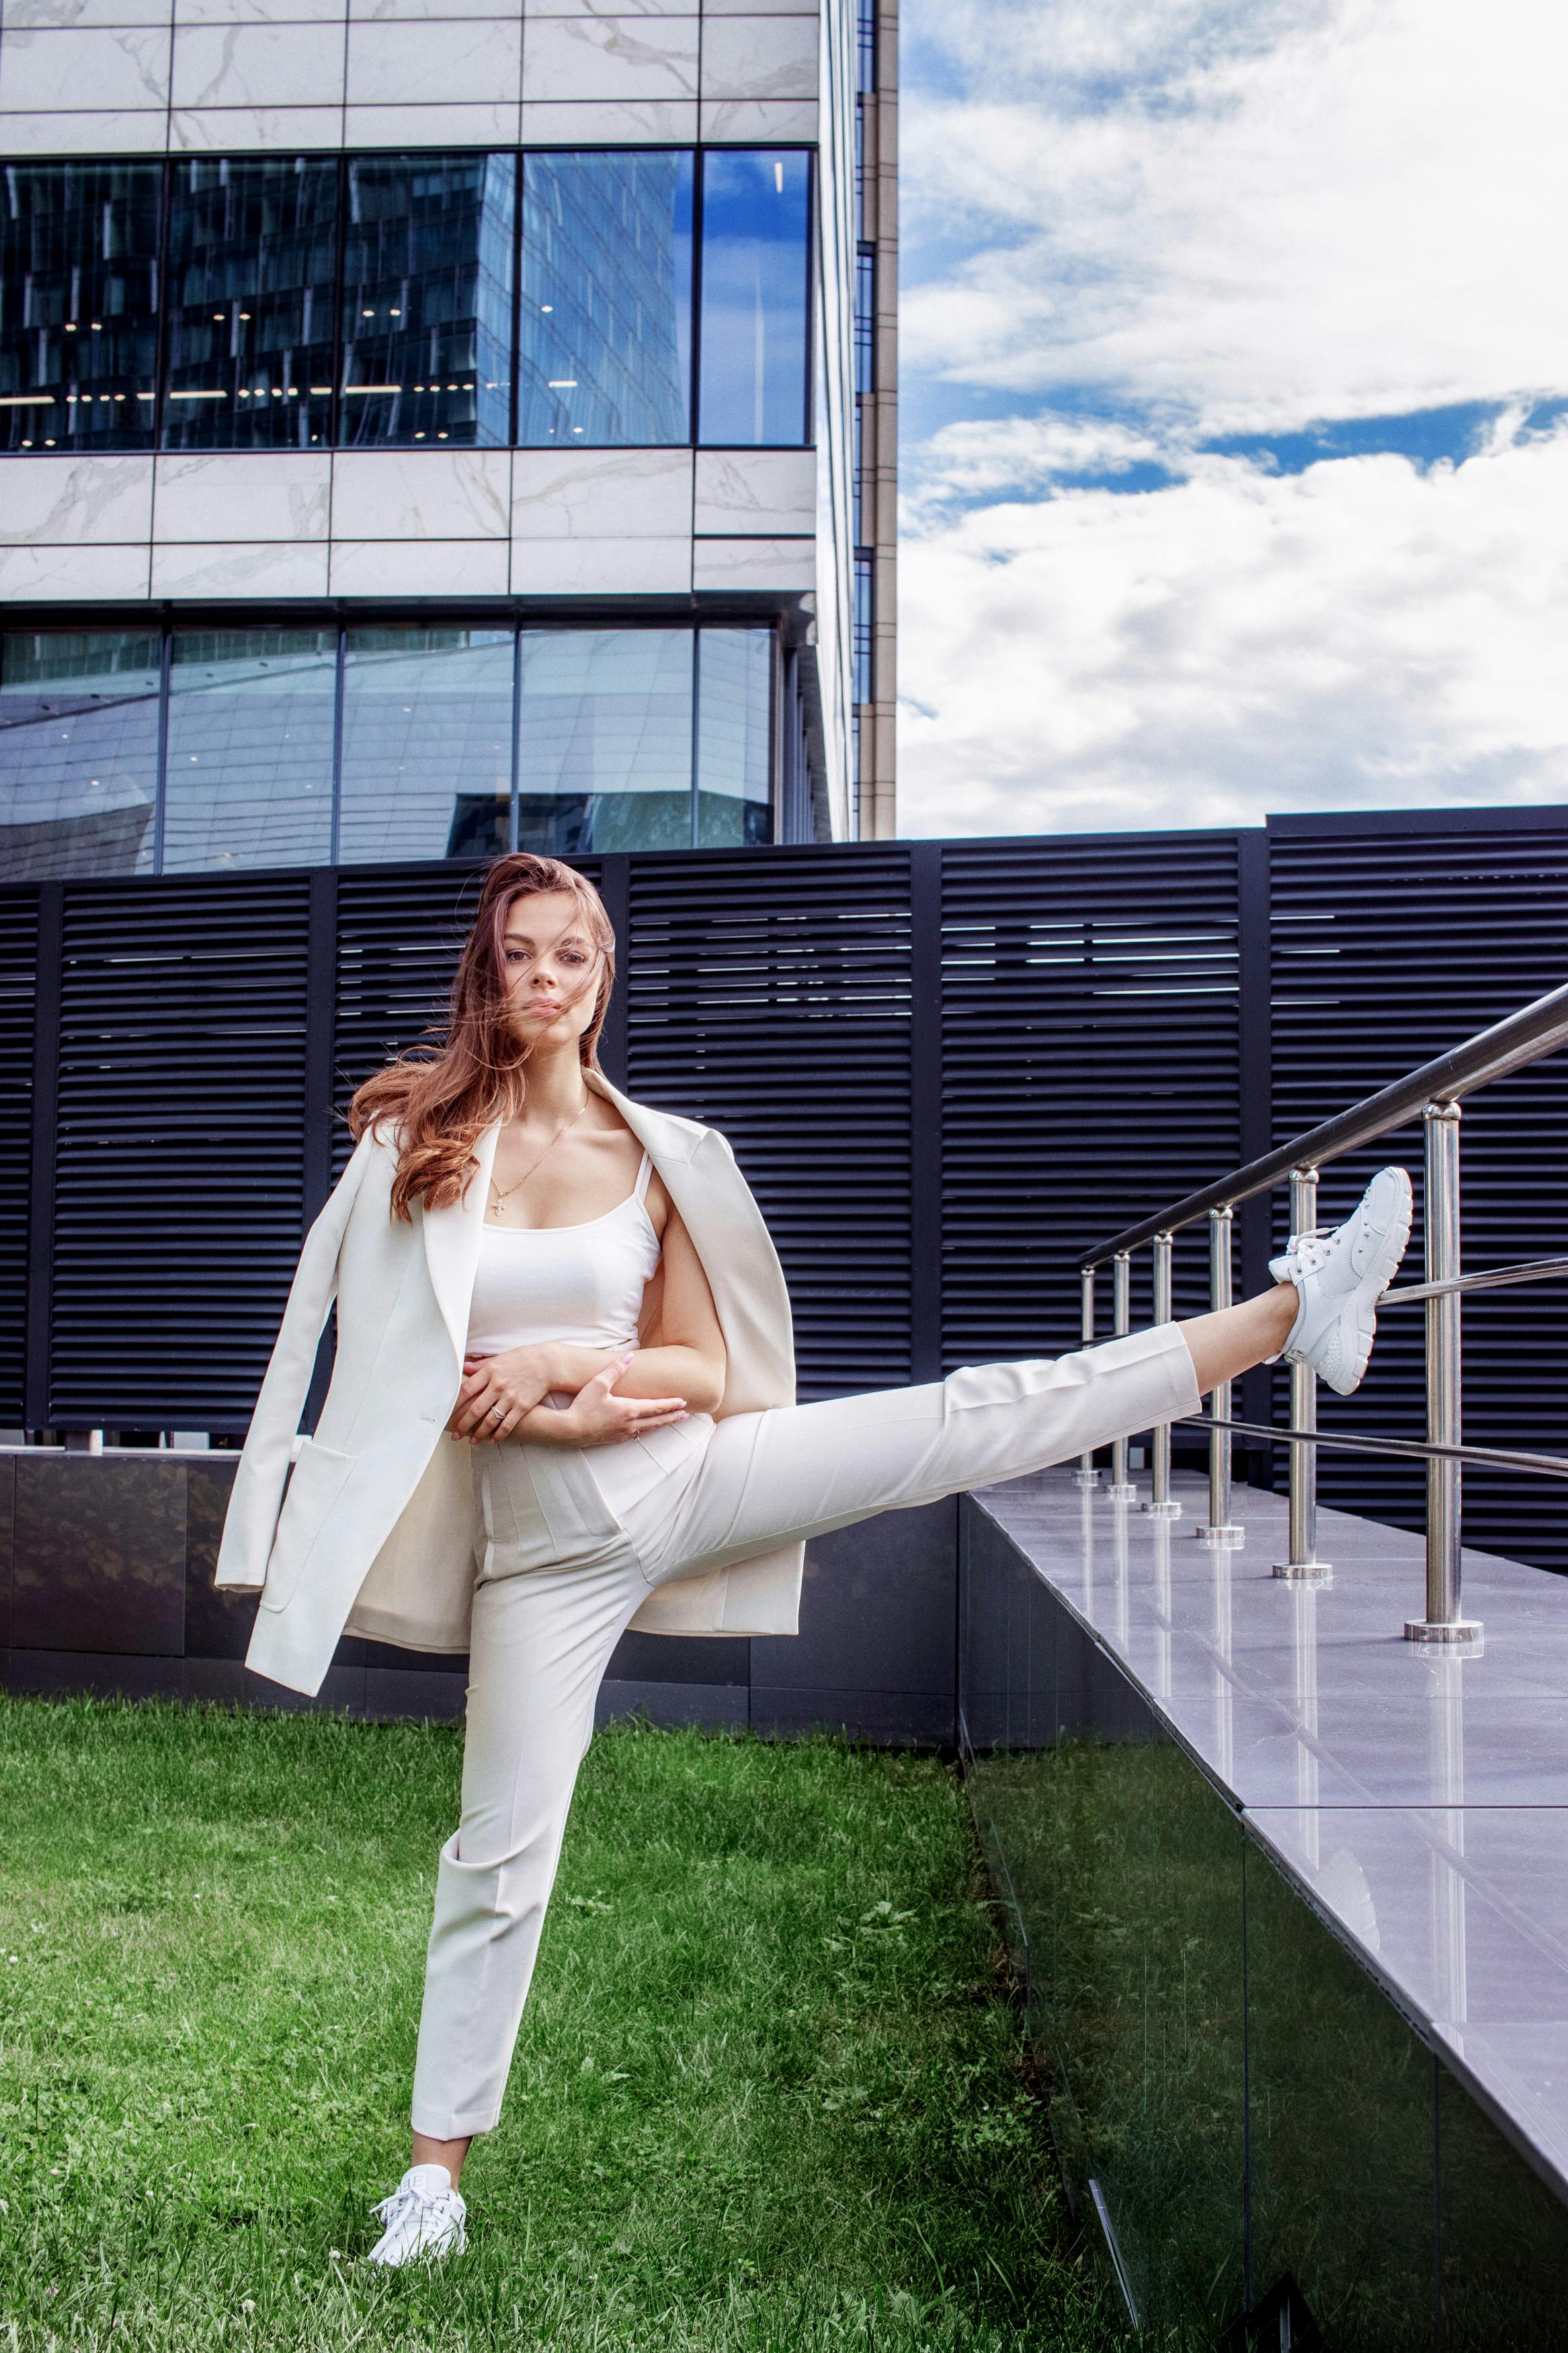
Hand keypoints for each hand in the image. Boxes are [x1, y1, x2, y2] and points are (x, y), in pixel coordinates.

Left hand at [448, 1344, 560, 1441]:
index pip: (466, 1390)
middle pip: (475, 1409)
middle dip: (463, 1424)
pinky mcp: (522, 1406)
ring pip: (490, 1420)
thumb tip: (464, 1368)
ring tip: (472, 1441)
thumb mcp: (499, 1358)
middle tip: (455, 1434)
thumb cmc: (522, 1359)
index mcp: (490, 1372)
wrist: (546, 1364)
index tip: (448, 1414)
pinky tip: (492, 1440)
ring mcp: (510, 1397)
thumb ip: (481, 1365)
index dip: (455, 1404)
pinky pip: (507, 1424)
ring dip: (479, 1433)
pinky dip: (499, 1434)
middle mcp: (498, 1385)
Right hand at [527, 1358, 690, 1449]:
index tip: (683, 1402)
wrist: (569, 1430)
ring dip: (661, 1425)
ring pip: (648, 1430)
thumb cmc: (583, 1406)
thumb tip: (629, 1357)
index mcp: (629, 1410)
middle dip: (672, 1417)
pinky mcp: (614, 1439)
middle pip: (657, 1421)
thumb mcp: (598, 1384)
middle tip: (685, 1415)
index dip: (670, 1404)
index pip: (656, 1407)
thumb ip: (615, 1370)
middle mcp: (630, 1424)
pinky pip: (636, 1435)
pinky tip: (646, 1430)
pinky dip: (646, 1431)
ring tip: (670, 1422)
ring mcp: (622, 1433)